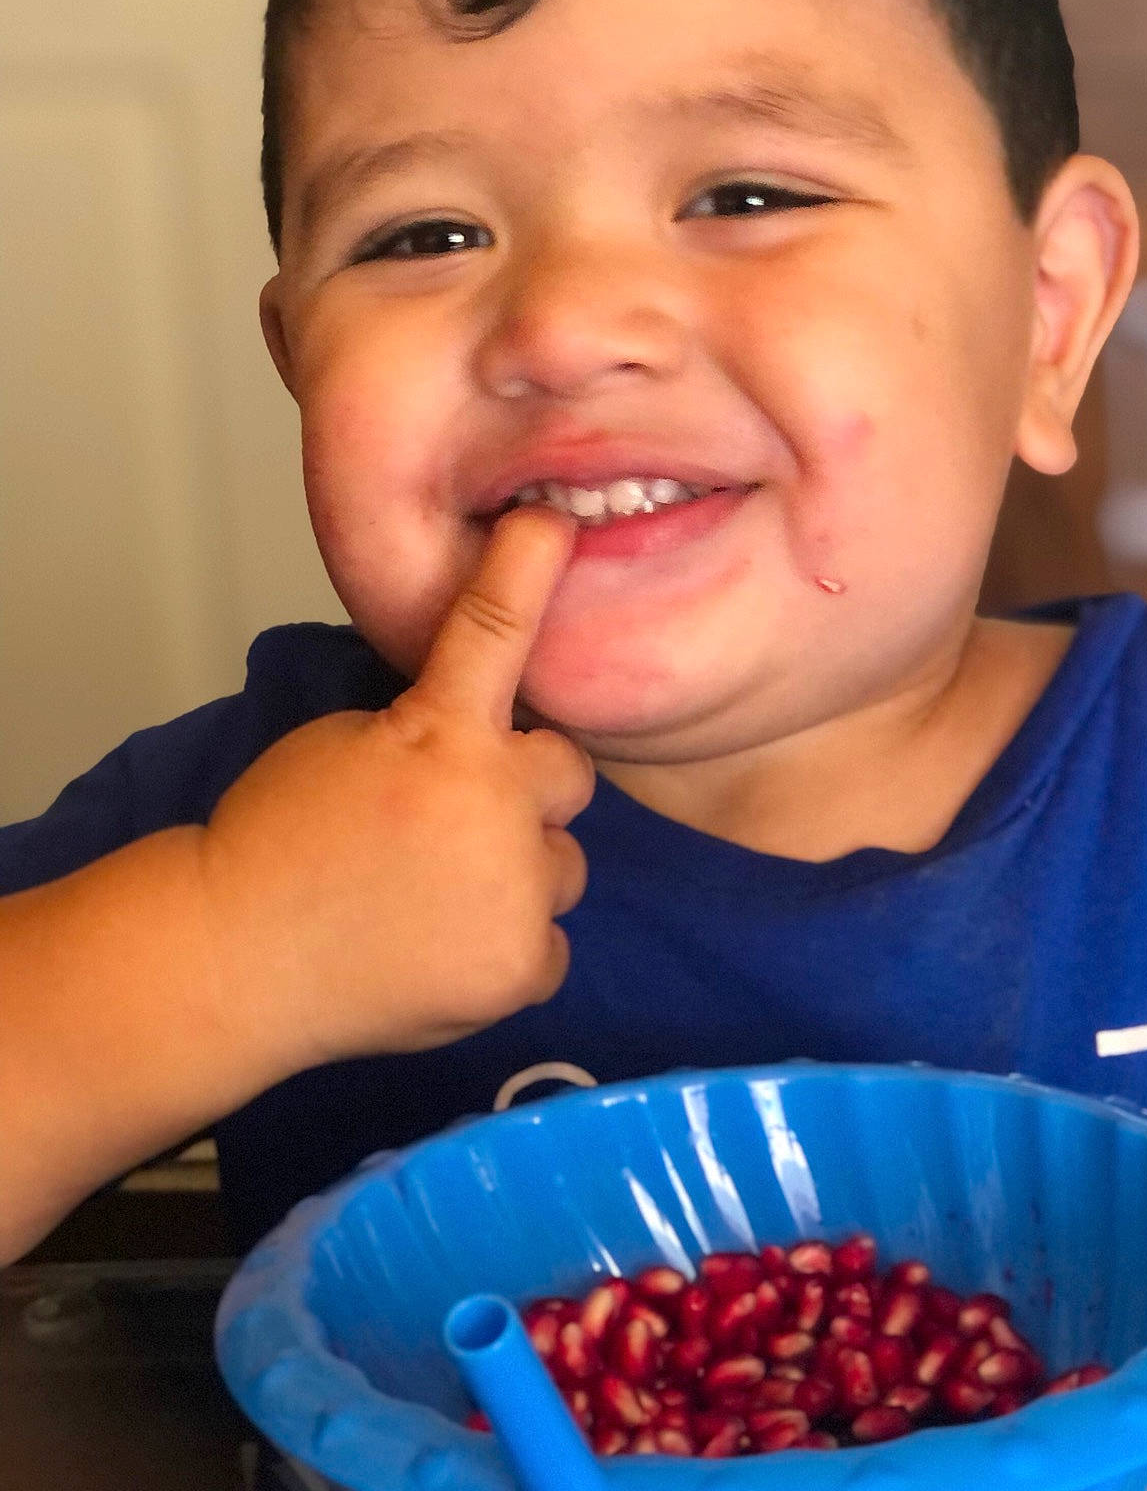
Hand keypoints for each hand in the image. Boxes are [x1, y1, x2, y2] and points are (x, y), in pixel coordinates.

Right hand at [198, 508, 593, 1069]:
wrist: (233, 959)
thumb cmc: (275, 844)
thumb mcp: (343, 744)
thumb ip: (429, 728)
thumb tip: (495, 732)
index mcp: (439, 735)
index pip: (493, 631)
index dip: (526, 570)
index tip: (551, 523)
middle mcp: (495, 807)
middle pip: (567, 773)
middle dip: (524, 790)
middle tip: (452, 823)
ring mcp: (516, 892)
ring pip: (562, 864)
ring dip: (518, 873)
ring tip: (433, 898)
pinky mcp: (523, 967)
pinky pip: (548, 943)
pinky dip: (506, 950)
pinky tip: (441, 951)